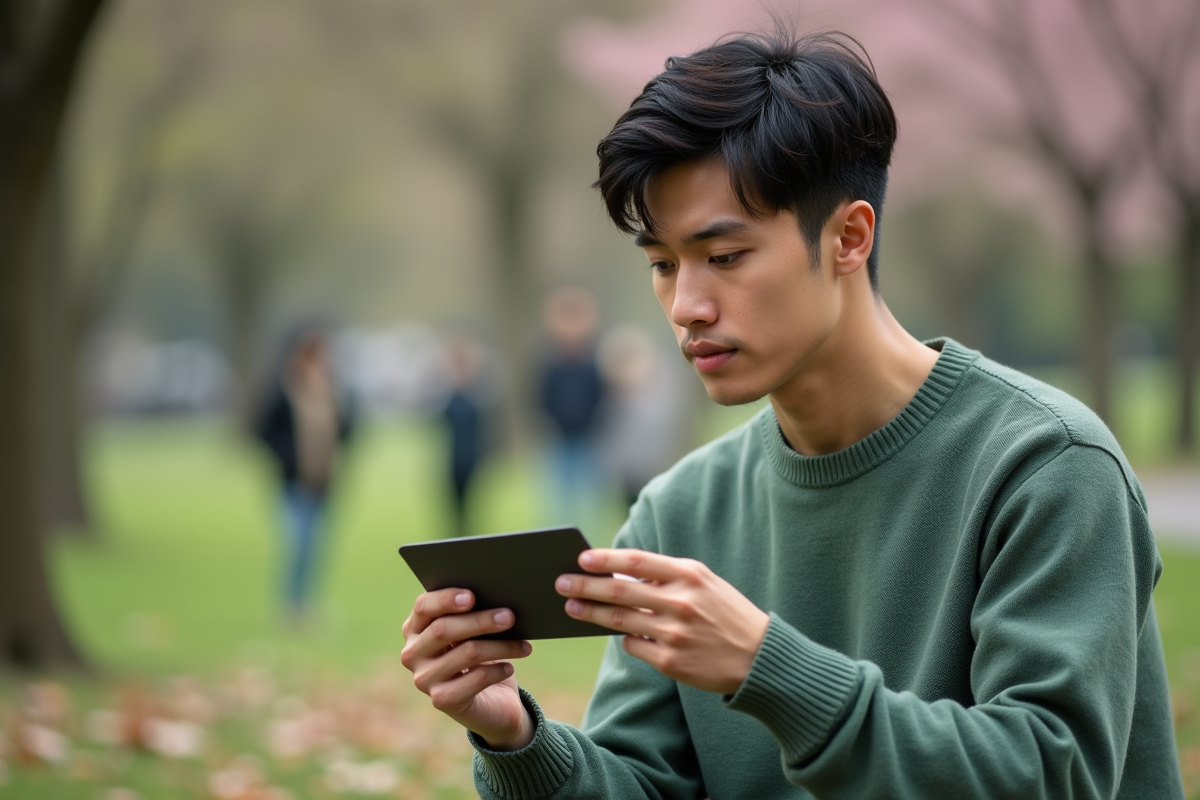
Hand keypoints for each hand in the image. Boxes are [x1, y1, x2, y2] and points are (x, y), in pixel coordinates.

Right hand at [400, 588, 534, 749]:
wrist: (491, 703)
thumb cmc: (482, 657)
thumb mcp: (475, 633)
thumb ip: (473, 615)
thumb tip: (496, 600)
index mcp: (415, 628)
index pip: (423, 607)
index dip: (446, 599)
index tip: (472, 596)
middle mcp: (412, 653)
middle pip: (443, 629)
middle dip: (480, 621)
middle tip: (510, 617)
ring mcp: (423, 678)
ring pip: (465, 653)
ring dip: (500, 646)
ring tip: (523, 645)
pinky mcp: (441, 700)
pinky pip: (474, 679)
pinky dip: (497, 671)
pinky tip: (509, 667)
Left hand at [556, 549, 769, 694]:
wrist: (758, 656)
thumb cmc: (725, 613)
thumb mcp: (704, 582)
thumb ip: (666, 576)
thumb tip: (620, 575)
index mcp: (688, 575)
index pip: (635, 562)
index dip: (604, 560)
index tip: (581, 558)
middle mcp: (680, 602)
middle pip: (619, 592)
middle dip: (585, 587)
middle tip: (560, 584)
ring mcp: (674, 633)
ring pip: (619, 621)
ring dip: (590, 613)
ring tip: (572, 608)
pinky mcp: (671, 661)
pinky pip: (633, 646)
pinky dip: (623, 638)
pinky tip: (616, 633)